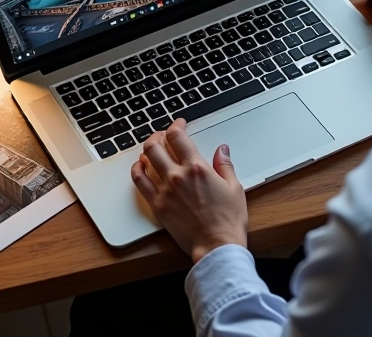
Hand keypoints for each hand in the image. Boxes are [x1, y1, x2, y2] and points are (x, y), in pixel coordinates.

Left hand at [130, 119, 247, 263]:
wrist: (216, 245)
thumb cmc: (228, 220)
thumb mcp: (234, 187)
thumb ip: (225, 165)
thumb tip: (222, 150)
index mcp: (197, 168)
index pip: (178, 136)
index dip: (176, 125)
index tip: (179, 124)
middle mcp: (178, 175)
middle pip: (156, 144)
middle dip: (158, 135)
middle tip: (163, 136)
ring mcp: (165, 190)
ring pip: (146, 159)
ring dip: (147, 150)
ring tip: (152, 149)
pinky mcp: (157, 205)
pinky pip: (139, 181)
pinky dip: (137, 169)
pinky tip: (140, 166)